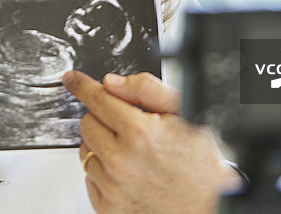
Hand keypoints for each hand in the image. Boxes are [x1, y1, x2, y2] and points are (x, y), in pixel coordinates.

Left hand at [62, 70, 240, 213]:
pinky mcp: (109, 208)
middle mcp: (122, 161)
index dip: (82, 86)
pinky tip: (128, 173)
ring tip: (132, 153)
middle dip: (102, 119)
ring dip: (102, 147)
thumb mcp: (184, 113)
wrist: (208, 205)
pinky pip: (89, 179)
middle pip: (87, 124)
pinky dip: (103, 172)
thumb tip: (112, 83)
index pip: (97, 99)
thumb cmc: (199, 163)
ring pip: (86, 151)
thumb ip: (146, 90)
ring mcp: (114, 187)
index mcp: (139, 133)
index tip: (72, 80)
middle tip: (128, 127)